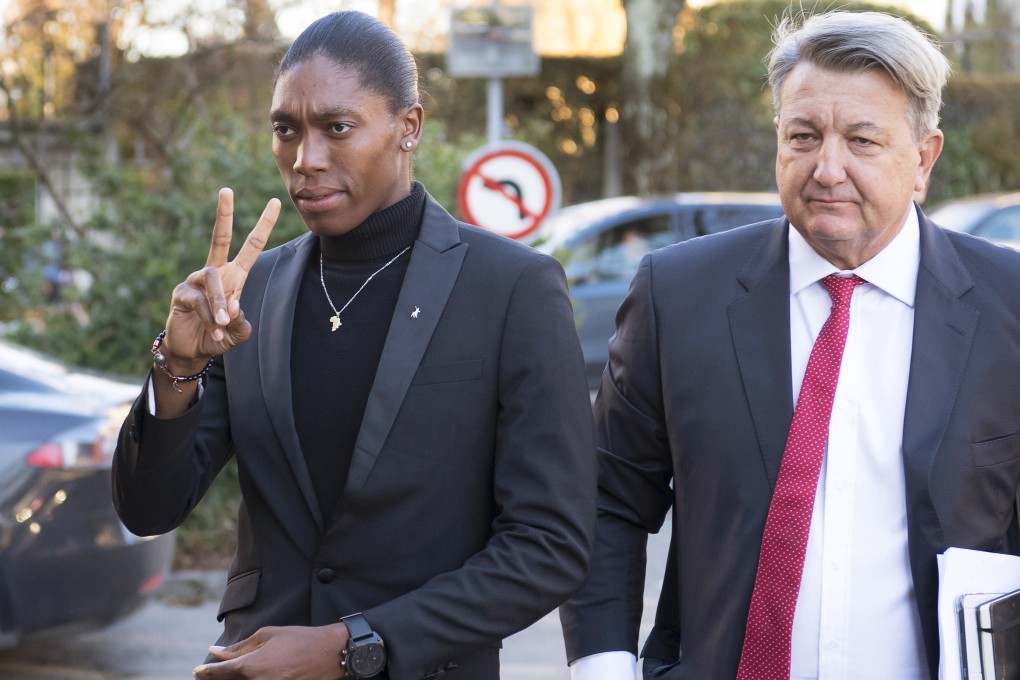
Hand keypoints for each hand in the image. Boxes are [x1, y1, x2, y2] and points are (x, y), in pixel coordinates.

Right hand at [162, 188, 280, 370]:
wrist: (191, 351)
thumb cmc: (217, 336)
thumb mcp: (238, 333)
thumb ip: (242, 323)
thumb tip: (234, 310)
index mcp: (234, 276)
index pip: (251, 246)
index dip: (263, 225)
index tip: (276, 202)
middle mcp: (215, 273)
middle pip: (219, 238)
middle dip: (223, 214)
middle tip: (226, 190)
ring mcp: (195, 281)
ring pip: (214, 281)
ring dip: (221, 304)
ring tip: (224, 324)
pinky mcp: (182, 294)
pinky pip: (200, 301)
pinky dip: (209, 316)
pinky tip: (214, 329)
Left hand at [192, 623, 348, 679]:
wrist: (329, 655)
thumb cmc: (299, 640)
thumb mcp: (268, 635)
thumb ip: (239, 647)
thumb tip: (215, 652)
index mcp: (251, 667)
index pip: (219, 674)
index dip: (205, 673)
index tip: (196, 672)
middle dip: (218, 678)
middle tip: (210, 675)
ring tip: (235, 673)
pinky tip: (253, 675)